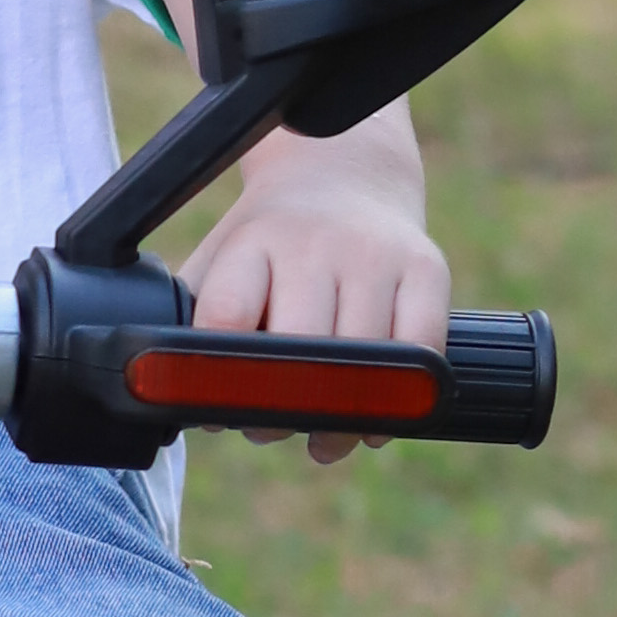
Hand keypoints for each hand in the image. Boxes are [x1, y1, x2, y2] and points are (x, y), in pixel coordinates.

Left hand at [184, 99, 449, 464]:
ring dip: (343, 419)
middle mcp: (315, 242)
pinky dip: (403, 400)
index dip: (221, 373)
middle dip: (283, 407)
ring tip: (322, 440)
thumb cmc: (269, 246)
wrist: (343, 176)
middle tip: (271, 431)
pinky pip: (423, 350)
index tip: (220, 406)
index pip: (229, 314)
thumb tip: (188, 407)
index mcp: (253, 242)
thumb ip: (195, 325)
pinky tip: (375, 423)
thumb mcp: (221, 263)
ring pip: (367, 357)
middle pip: (302, 345)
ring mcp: (376, 252)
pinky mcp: (428, 265)